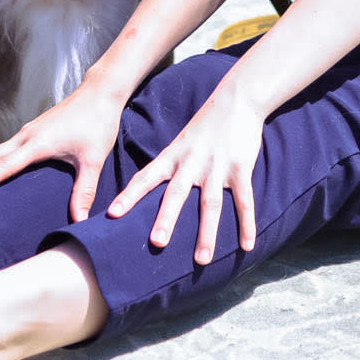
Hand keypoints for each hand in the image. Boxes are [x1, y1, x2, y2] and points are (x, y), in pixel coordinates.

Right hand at [0, 86, 123, 221]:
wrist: (101, 93)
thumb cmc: (98, 124)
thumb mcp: (93, 160)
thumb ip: (85, 190)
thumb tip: (79, 220)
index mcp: (36, 143)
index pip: (4, 166)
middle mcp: (26, 136)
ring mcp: (27, 132)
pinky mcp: (32, 131)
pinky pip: (4, 148)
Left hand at [105, 93, 266, 264]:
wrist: (237, 100)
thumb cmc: (204, 125)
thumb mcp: (180, 142)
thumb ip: (168, 167)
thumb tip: (149, 192)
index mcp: (173, 157)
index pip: (146, 178)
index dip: (129, 196)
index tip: (112, 214)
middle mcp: (192, 163)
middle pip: (177, 194)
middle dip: (166, 219)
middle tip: (156, 242)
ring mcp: (217, 166)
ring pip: (210, 204)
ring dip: (207, 233)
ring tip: (201, 260)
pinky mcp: (240, 168)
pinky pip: (244, 201)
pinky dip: (246, 224)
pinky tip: (247, 246)